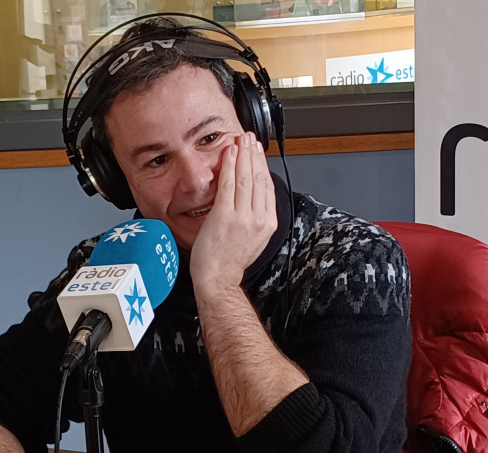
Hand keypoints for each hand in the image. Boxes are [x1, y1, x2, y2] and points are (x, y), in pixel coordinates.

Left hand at [190, 132, 277, 292]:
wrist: (218, 278)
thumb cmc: (230, 262)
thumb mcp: (253, 239)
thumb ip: (256, 217)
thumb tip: (253, 198)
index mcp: (268, 223)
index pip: (267, 187)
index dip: (263, 166)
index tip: (258, 152)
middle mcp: (258, 218)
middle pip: (259, 178)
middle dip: (254, 155)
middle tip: (250, 139)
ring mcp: (242, 217)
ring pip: (246, 178)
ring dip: (243, 156)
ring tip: (241, 141)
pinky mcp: (225, 216)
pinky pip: (228, 185)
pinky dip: (229, 166)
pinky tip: (229, 154)